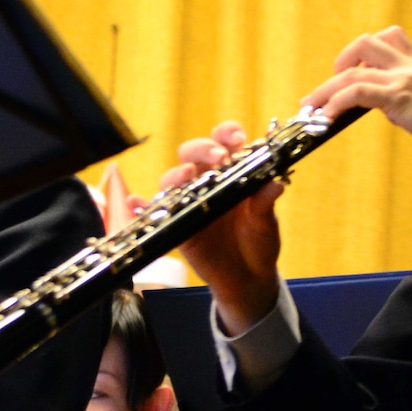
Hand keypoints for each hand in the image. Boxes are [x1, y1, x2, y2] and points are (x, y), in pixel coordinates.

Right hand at [158, 122, 284, 332]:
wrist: (249, 276)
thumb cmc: (259, 241)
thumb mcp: (266, 223)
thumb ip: (266, 204)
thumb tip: (275, 184)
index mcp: (233, 172)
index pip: (225, 142)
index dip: (227, 134)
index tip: (238, 139)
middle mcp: (208, 181)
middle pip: (194, 153)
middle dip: (202, 149)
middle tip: (218, 158)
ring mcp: (189, 202)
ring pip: (173, 177)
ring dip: (177, 173)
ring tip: (187, 175)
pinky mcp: (176, 225)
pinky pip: (153, 211)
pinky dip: (140, 204)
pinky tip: (136, 200)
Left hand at [302, 27, 411, 153]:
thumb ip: (401, 94)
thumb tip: (378, 103)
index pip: (389, 36)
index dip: (365, 49)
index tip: (354, 69)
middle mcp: (407, 66)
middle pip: (364, 43)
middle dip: (340, 61)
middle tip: (331, 85)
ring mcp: (402, 79)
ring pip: (351, 73)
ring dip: (324, 90)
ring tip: (311, 107)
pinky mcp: (397, 97)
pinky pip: (357, 92)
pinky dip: (336, 102)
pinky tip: (329, 116)